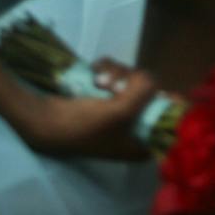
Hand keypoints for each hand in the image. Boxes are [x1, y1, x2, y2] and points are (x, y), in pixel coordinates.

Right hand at [11, 57, 161, 160]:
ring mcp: (119, 111)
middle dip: (134, 83)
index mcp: (142, 144)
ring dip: (117, 74)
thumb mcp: (121, 113)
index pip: (171, 124)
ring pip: (133, 80)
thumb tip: (153, 80)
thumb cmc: (82, 126)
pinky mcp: (105, 97)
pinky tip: (95, 74)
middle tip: (114, 86)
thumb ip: (145, 93)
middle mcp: (134, 128)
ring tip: (99, 81)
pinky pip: (116, 75)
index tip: (166, 92)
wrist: (42, 121)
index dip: (171, 105)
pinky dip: (107, 71)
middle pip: (152, 94)